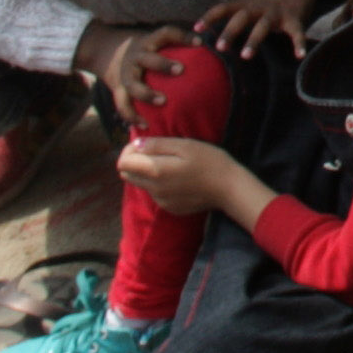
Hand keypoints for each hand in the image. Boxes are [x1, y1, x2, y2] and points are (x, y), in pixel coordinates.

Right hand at [82, 19, 197, 117]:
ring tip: (163, 101)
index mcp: (148, 42)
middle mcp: (136, 57)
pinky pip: (123, 105)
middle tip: (180, 70)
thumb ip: (175, 43)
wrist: (106, 51)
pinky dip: (133, 116)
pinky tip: (146, 125)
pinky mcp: (118, 89)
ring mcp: (126, 74)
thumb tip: (206, 46)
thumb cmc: (144, 49)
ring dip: (147, 94)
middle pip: (148, 59)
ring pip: (133, 85)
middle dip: (163, 64)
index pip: (166, 33)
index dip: (183, 36)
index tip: (200, 42)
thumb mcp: (154, 40)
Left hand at [115, 131, 247, 214]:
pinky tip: (179, 178)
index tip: (145, 144)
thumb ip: (157, 145)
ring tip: (170, 164)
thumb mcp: (185, 145)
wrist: (229, 189)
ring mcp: (160, 201)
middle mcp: (153, 189)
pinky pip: (154, 193)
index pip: (122, 162)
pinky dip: (159, 183)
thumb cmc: (210, 161)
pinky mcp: (169, 208)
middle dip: (135, 161)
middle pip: (127, 174)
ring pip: (141, 183)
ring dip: (147, 172)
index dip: (129, 150)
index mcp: (155, 171)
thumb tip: (136, 144)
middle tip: (156, 152)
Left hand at [193, 0, 322, 57]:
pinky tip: (299, 56)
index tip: (196, 29)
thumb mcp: (253, 3)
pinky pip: (296, 32)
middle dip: (230, 32)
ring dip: (253, 40)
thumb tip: (218, 40)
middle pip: (241, 18)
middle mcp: (259, 8)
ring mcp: (277, 13)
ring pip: (263, 26)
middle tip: (219, 48)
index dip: (209, 17)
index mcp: (247, 5)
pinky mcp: (295, 18)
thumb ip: (240, 16)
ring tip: (245, 56)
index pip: (224, 8)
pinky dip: (298, 44)